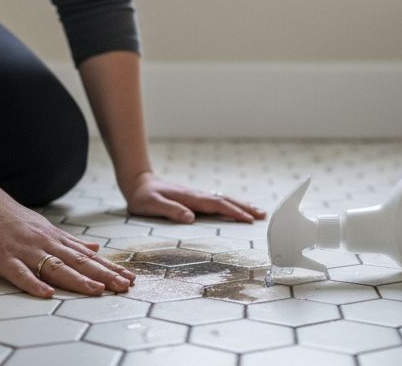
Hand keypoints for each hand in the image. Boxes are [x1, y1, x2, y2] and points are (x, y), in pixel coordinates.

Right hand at [0, 191, 134, 298]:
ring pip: (54, 267)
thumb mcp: (43, 225)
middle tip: (124, 286)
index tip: (128, 279)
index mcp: (53, 237)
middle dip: (102, 275)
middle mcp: (43, 243)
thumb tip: (95, 248)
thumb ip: (68, 241)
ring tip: (97, 291)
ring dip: (76, 280)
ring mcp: (23, 249)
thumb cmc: (7, 216)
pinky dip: (33, 284)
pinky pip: (19, 273)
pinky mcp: (2, 257)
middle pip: (77, 262)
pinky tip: (46, 294)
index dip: (108, 268)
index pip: (86, 256)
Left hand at [121, 172, 267, 223]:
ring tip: (257, 212)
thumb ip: (170, 210)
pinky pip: (217, 201)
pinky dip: (230, 204)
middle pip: (225, 200)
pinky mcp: (194, 198)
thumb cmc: (143, 197)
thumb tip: (191, 218)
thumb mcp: (152, 205)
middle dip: (244, 207)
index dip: (233, 212)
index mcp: (190, 198)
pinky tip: (235, 208)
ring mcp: (196, 195)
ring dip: (241, 205)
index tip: (248, 219)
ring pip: (223, 199)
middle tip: (263, 215)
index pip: (216, 205)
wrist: (138, 183)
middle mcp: (196, 195)